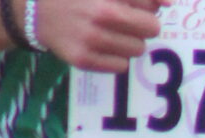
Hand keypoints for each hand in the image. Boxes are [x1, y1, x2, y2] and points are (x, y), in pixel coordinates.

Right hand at [30, 0, 167, 73]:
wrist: (36, 13)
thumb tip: (168, 4)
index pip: (150, 7)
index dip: (148, 9)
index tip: (136, 9)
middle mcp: (99, 15)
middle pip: (151, 29)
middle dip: (142, 26)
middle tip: (124, 22)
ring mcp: (90, 39)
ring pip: (138, 49)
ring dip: (129, 42)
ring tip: (109, 33)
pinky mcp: (83, 59)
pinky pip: (121, 66)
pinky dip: (116, 58)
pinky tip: (100, 47)